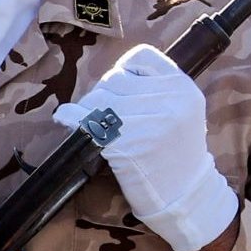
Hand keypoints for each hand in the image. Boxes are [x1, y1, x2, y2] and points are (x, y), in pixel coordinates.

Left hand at [54, 44, 237, 250]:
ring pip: (98, 99)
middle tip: (101, 113)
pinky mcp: (128, 144)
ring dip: (86, 109)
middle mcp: (169, 100)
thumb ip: (155, 89)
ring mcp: (148, 122)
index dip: (123, 70)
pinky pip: (87, 121)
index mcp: (182, 87)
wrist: (185, 193)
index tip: (118, 89)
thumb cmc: (176, 153)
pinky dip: (70, 117)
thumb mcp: (181, 111)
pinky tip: (65, 119)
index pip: (141, 57)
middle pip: (114, 79)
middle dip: (101, 94)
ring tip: (90, 122)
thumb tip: (112, 78)